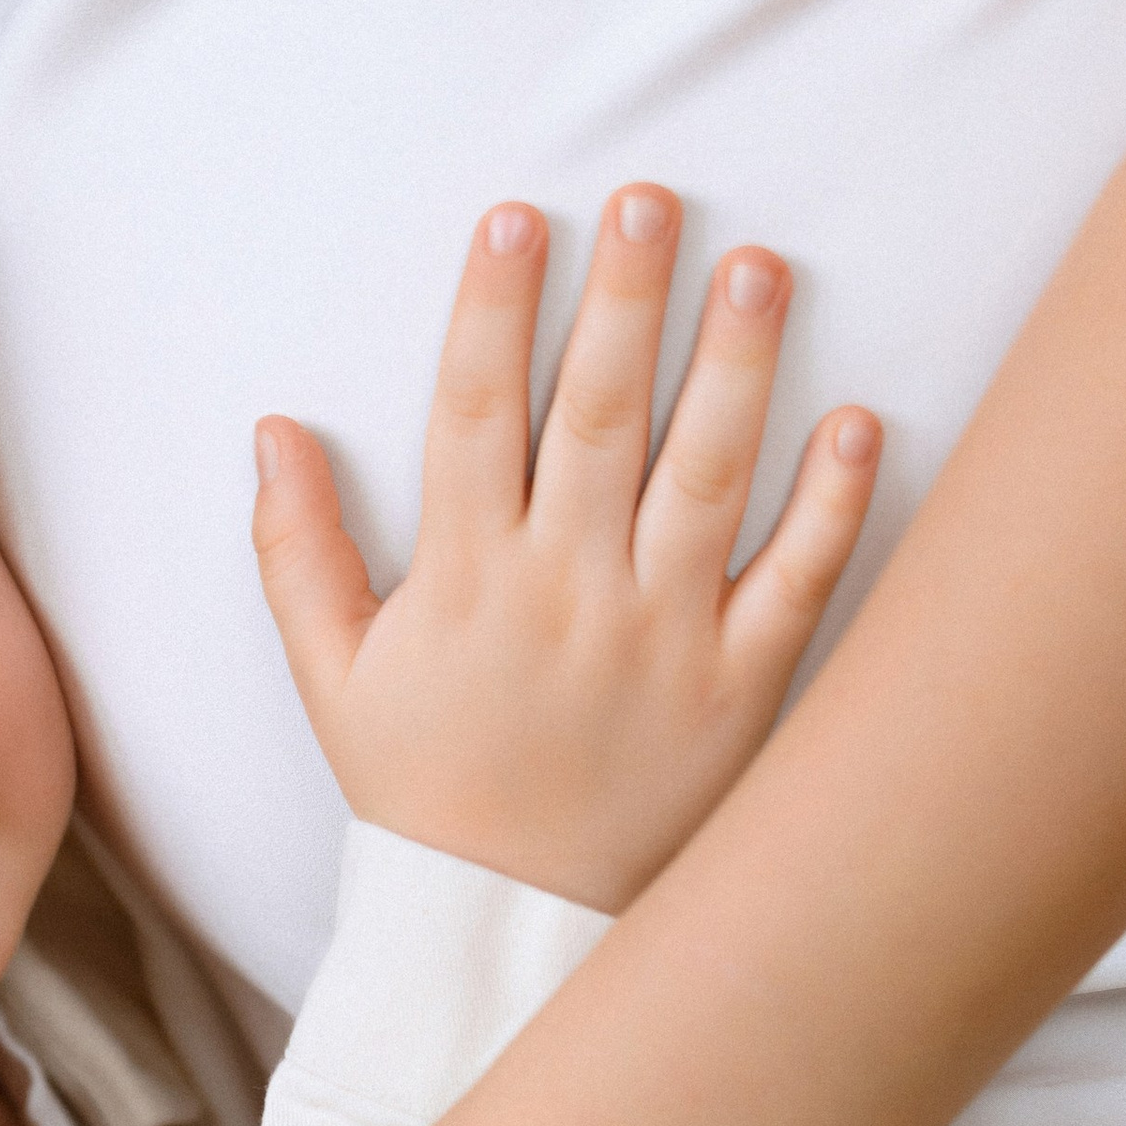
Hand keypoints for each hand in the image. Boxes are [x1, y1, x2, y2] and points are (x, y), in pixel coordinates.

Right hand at [255, 190, 879, 911]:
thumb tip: (272, 430)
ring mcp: (658, 638)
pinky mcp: (737, 688)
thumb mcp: (330, 677)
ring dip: (735, 365)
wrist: (506, 927)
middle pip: (597, 416)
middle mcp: (563, 594)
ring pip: (705, 477)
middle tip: (652, 198)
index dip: (491, 309)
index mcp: (462, 580)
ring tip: (755, 269)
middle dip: (624, 298)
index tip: (515, 221)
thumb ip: (296, 550)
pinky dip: (828, 503)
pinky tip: (853, 420)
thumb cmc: (420, 792)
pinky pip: (793, 581)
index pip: (474, 414)